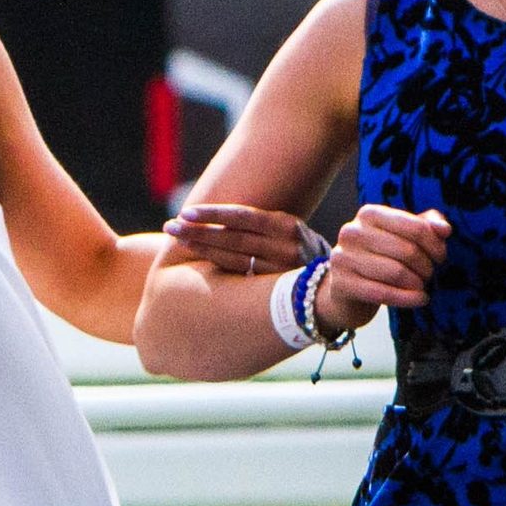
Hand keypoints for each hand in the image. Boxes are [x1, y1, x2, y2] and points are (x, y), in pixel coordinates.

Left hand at [163, 201, 319, 276]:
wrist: (334, 285)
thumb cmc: (301, 254)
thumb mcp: (290, 232)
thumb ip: (261, 227)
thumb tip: (219, 217)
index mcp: (287, 225)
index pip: (243, 217)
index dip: (213, 215)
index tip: (186, 213)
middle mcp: (286, 247)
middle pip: (233, 238)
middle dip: (199, 231)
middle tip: (170, 226)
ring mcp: (282, 271)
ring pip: (234, 259)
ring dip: (203, 250)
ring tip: (178, 242)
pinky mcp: (277, 292)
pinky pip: (240, 279)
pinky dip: (218, 271)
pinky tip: (198, 266)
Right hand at [319, 204, 448, 329]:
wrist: (349, 288)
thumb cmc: (381, 257)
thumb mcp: (403, 236)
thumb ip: (426, 226)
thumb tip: (444, 229)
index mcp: (370, 214)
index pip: (415, 227)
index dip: (435, 245)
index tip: (440, 257)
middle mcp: (353, 232)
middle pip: (407, 251)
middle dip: (426, 266)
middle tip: (429, 274)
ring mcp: (343, 257)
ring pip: (396, 273)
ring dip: (417, 283)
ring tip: (421, 286)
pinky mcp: (342, 283)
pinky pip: (382, 293)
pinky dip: (407, 298)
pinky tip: (420, 299)